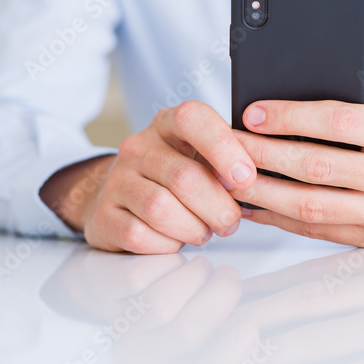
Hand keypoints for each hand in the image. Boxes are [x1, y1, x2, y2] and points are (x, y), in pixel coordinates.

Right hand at [39, 101, 256, 252]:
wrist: (120, 197)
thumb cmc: (174, 177)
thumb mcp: (200, 157)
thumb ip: (227, 163)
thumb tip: (259, 185)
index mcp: (168, 124)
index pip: (193, 119)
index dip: (224, 148)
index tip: (246, 177)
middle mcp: (139, 147)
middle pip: (184, 178)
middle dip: (217, 207)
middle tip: (230, 221)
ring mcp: (118, 180)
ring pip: (161, 209)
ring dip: (194, 228)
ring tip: (204, 231)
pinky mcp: (104, 215)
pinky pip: (140, 235)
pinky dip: (167, 244)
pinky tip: (175, 239)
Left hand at [231, 19, 363, 246]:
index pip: (340, 123)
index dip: (292, 117)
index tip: (254, 110)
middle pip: (316, 167)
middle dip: (264, 154)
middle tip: (226, 142)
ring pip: (311, 206)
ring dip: (263, 192)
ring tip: (228, 176)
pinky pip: (318, 230)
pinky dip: (280, 219)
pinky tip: (252, 205)